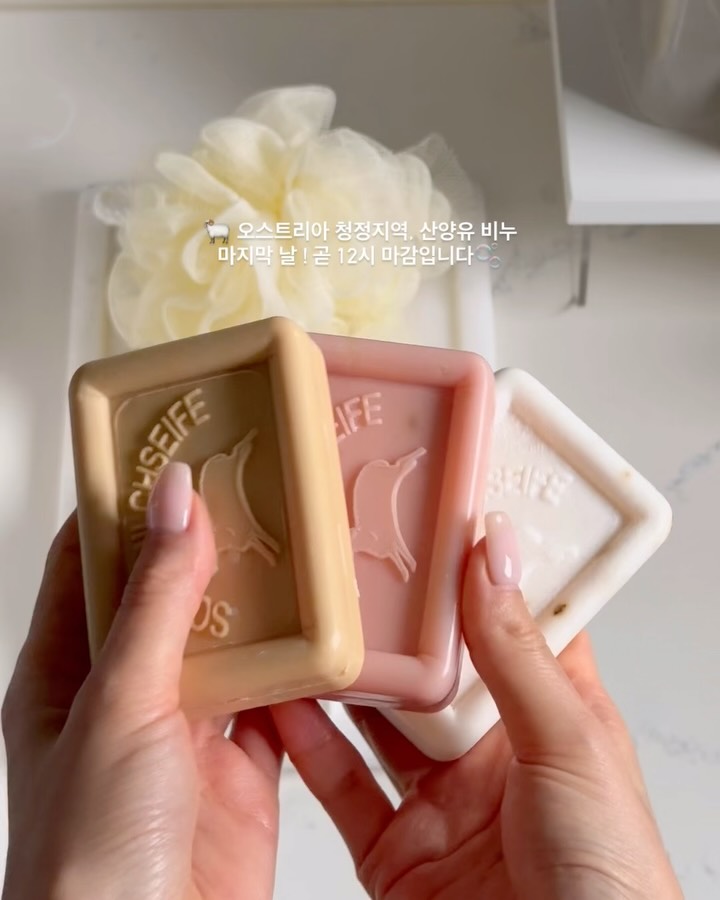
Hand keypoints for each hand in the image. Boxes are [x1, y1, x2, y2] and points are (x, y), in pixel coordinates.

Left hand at [2, 462, 281, 899]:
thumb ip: (157, 601)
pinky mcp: (244, 763)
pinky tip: (327, 632)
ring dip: (264, 601)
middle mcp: (129, 692)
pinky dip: (305, 666)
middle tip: (253, 484)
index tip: (170, 451)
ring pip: (233, 639)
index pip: (94, 560)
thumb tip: (173, 502)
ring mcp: (188, 727)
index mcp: (70, 670)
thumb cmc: (88, 858)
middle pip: (172, 593)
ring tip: (298, 540)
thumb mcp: (120, 704)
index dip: (126, 503)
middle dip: (211, 543)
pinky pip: (281, 695)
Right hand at [271, 511, 682, 899]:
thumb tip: (492, 555)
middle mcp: (491, 751)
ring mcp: (440, 800)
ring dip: (338, 675)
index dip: (472, 567)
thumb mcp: (571, 746)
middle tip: (345, 559)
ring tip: (303, 617)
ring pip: (374, 720)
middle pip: (427, 664)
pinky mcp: (395, 850)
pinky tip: (282, 704)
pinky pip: (339, 786)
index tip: (433, 513)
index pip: (508, 618)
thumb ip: (520, 654)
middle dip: (388, 618)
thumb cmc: (614, 885)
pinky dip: (305, 746)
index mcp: (548, 714)